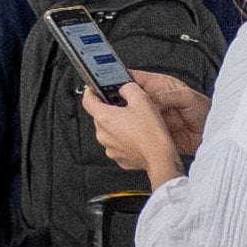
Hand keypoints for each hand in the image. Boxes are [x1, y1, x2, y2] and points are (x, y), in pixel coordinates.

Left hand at [82, 68, 200, 178]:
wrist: (159, 157)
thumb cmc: (151, 133)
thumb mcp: (142, 99)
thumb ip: (128, 88)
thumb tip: (124, 88)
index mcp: (104, 118)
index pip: (87, 100)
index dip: (90, 91)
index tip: (93, 89)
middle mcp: (103, 134)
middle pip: (100, 116)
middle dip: (111, 110)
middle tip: (127, 108)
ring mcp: (109, 147)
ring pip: (109, 131)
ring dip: (118, 125)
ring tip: (135, 123)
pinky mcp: (118, 157)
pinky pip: (117, 144)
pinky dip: (124, 139)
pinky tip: (137, 136)